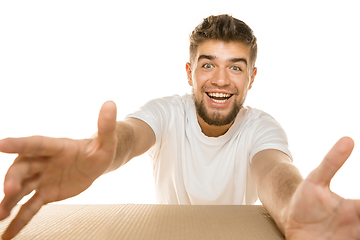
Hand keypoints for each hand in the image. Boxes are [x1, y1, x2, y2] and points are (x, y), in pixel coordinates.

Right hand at [0, 101, 116, 239]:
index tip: (1, 144)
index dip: (20, 144)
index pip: (37, 144)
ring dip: (9, 201)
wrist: (96, 163)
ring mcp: (43, 179)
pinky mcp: (45, 194)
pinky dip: (19, 221)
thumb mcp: (107, 141)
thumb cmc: (100, 150)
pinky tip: (8, 234)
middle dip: (14, 178)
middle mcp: (45, 162)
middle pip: (24, 168)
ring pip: (22, 189)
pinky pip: (30, 208)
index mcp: (58, 147)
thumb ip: (106, 125)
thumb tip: (111, 103)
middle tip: (9, 191)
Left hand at [283, 137, 359, 238]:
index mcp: (356, 210)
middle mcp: (356, 227)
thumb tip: (348, 138)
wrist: (291, 221)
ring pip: (358, 237)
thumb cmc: (306, 199)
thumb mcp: (316, 179)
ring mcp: (347, 239)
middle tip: (358, 220)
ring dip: (355, 234)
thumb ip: (332, 162)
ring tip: (349, 232)